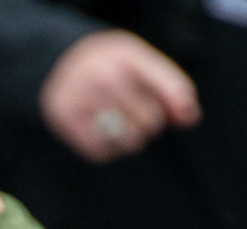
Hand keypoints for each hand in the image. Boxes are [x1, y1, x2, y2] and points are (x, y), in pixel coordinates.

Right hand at [40, 30, 199, 163]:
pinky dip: (108, 150)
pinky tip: (103, 133)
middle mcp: (104, 77)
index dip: (180, 107)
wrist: (57, 64)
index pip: (170, 89)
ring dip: (130, 139)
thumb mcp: (140, 64)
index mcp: (127, 56)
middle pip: (151, 121)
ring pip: (129, 141)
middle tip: (136, 113)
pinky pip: (103, 153)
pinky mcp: (66, 123)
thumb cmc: (110, 66)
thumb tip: (189, 119)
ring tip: (120, 125)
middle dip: (150, 122)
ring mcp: (83, 100)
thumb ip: (169, 87)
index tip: (182, 114)